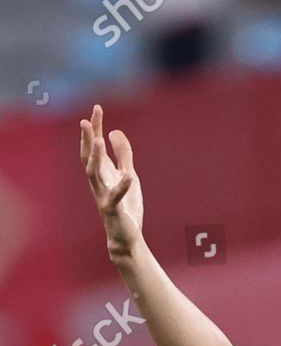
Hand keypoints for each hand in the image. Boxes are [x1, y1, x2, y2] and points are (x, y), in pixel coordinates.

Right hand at [80, 103, 143, 260]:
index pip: (96, 146)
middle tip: (86, 121)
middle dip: (88, 139)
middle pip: (89, 156)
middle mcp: (99, 182)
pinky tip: (129, 177)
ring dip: (96, 157)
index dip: (95, 128)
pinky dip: (122, 187)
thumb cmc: (126, 207)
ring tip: (99, 140)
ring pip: (94, 174)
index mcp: (103, 173)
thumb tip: (115, 131)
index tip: (97, 109)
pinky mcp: (112, 211)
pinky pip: (115, 197)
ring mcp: (103, 196)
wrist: (126, 237)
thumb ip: (123, 155)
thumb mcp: (128, 176)